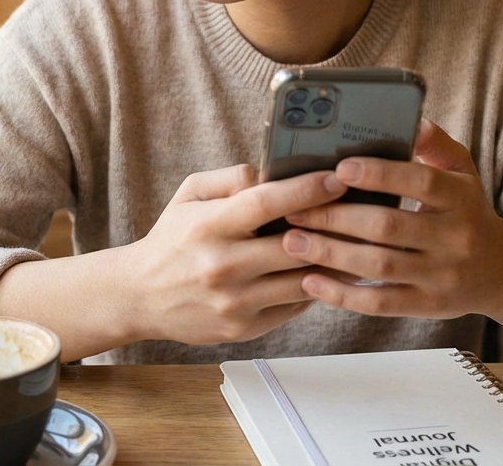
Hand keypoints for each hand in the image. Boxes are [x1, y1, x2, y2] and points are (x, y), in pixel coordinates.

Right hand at [118, 164, 347, 344]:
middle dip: (332, 228)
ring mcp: (233, 302)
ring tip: (355, 244)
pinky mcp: (243, 329)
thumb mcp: (189, 195)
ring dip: (332, 263)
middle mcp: (221, 266)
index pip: (265, 203)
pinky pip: (293, 307)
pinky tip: (325, 273)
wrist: (141, 296)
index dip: (306, 189)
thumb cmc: (173, 238)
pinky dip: (313, 289)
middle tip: (361, 213)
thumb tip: (272, 174)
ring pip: (301, 281)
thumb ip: (230, 179)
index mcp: (207, 227)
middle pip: (293, 246)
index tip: (337, 178)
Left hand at [279, 120, 502, 319]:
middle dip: (336, 218)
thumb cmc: (467, 211)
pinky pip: (380, 303)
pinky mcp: (427, 305)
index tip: (340, 168)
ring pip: (379, 267)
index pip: (422, 182)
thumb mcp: (462, 172)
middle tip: (294, 209)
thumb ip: (436, 144)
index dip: (381, 175)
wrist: (502, 271)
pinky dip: (343, 295)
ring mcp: (441, 276)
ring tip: (292, 242)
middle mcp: (454, 238)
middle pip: (389, 227)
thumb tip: (411, 119)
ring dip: (331, 254)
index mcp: (460, 198)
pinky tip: (310, 282)